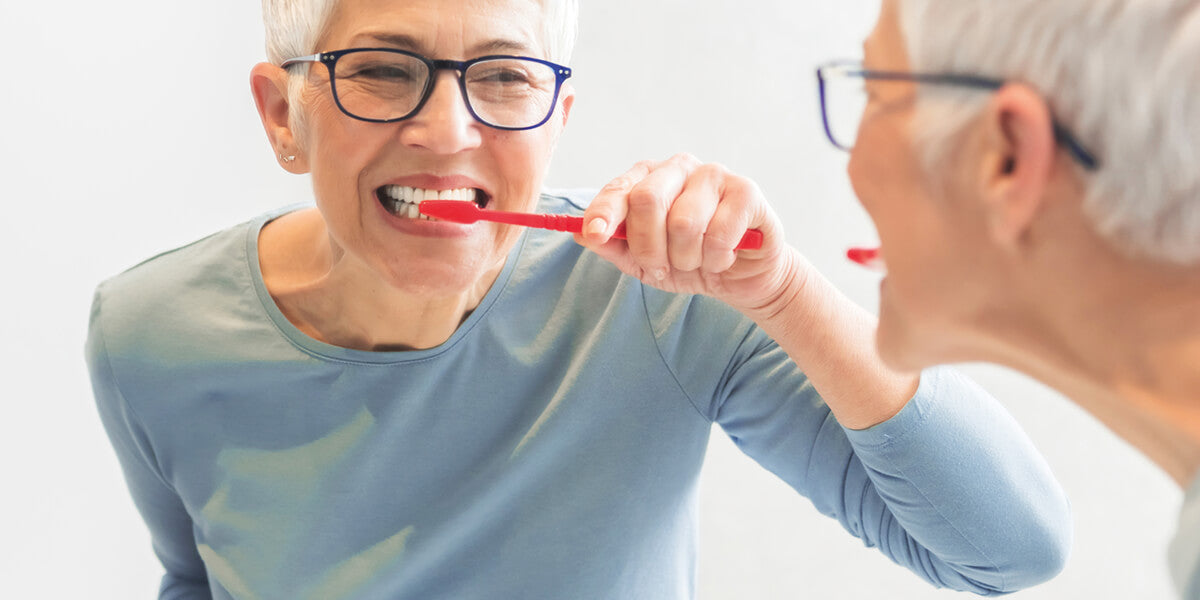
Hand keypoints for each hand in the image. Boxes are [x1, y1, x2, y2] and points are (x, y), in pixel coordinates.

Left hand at [576, 153, 803, 316]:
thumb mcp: (644, 262)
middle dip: (649, 247)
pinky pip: (719, 233)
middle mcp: (679, 168)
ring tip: (698, 262)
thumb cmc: (691, 261)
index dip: (604, 212)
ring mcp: (714, 175)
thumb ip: (614, 246)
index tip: (594, 234)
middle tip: (662, 267)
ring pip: (684, 223)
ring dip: (687, 259)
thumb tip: (579, 233)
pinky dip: (716, 258)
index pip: (619, 189)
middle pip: (647, 200)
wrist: (742, 277)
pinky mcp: (746, 191)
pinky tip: (724, 258)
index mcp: (649, 178)